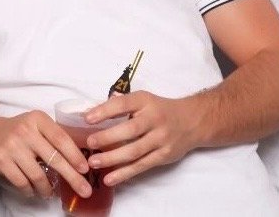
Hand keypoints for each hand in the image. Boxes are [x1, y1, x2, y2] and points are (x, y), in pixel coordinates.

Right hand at [0, 112, 90, 199]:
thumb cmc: (20, 132)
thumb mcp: (37, 125)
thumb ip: (55, 136)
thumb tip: (82, 160)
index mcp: (37, 119)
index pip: (61, 138)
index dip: (75, 155)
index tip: (85, 169)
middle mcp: (24, 131)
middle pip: (53, 159)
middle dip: (72, 178)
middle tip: (84, 190)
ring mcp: (11, 146)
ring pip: (38, 176)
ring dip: (47, 188)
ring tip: (50, 192)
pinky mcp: (1, 161)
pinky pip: (22, 183)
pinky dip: (31, 191)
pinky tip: (33, 190)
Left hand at [84, 91, 201, 186]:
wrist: (191, 121)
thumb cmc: (158, 109)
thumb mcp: (142, 99)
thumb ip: (119, 104)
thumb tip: (90, 110)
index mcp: (144, 101)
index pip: (122, 105)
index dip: (104, 111)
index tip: (87, 118)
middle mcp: (154, 120)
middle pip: (129, 130)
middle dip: (107, 137)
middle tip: (89, 143)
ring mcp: (160, 139)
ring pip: (134, 151)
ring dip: (112, 159)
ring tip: (93, 163)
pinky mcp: (163, 156)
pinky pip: (141, 166)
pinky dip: (124, 173)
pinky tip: (110, 178)